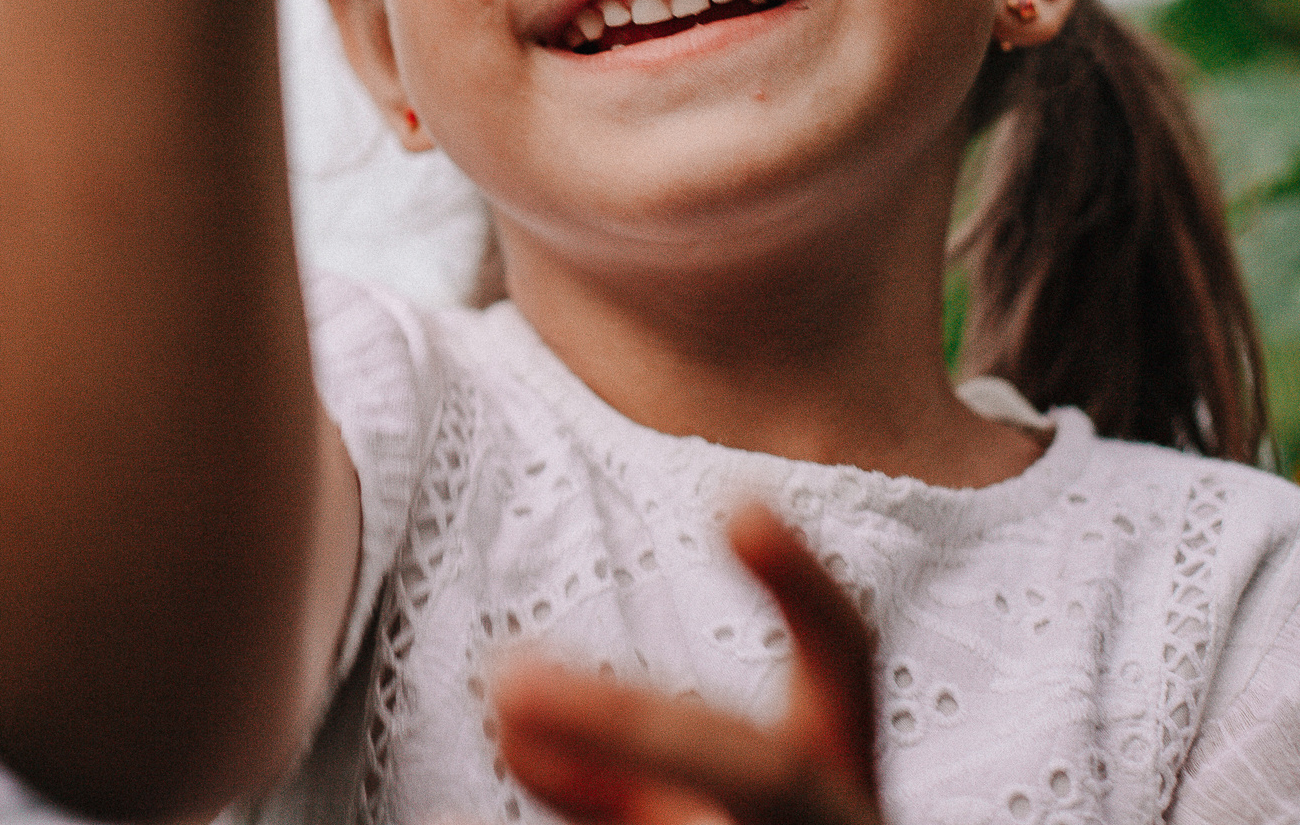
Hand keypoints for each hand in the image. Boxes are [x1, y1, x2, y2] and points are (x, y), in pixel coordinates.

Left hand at [493, 505, 881, 824]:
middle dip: (638, 722)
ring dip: (597, 800)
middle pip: (765, 768)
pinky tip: (451, 824)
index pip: (848, 661)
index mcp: (836, 782)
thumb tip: (508, 705)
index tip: (735, 507)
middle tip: (505, 677)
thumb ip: (609, 769)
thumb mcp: (685, 811)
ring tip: (478, 754)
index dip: (804, 588)